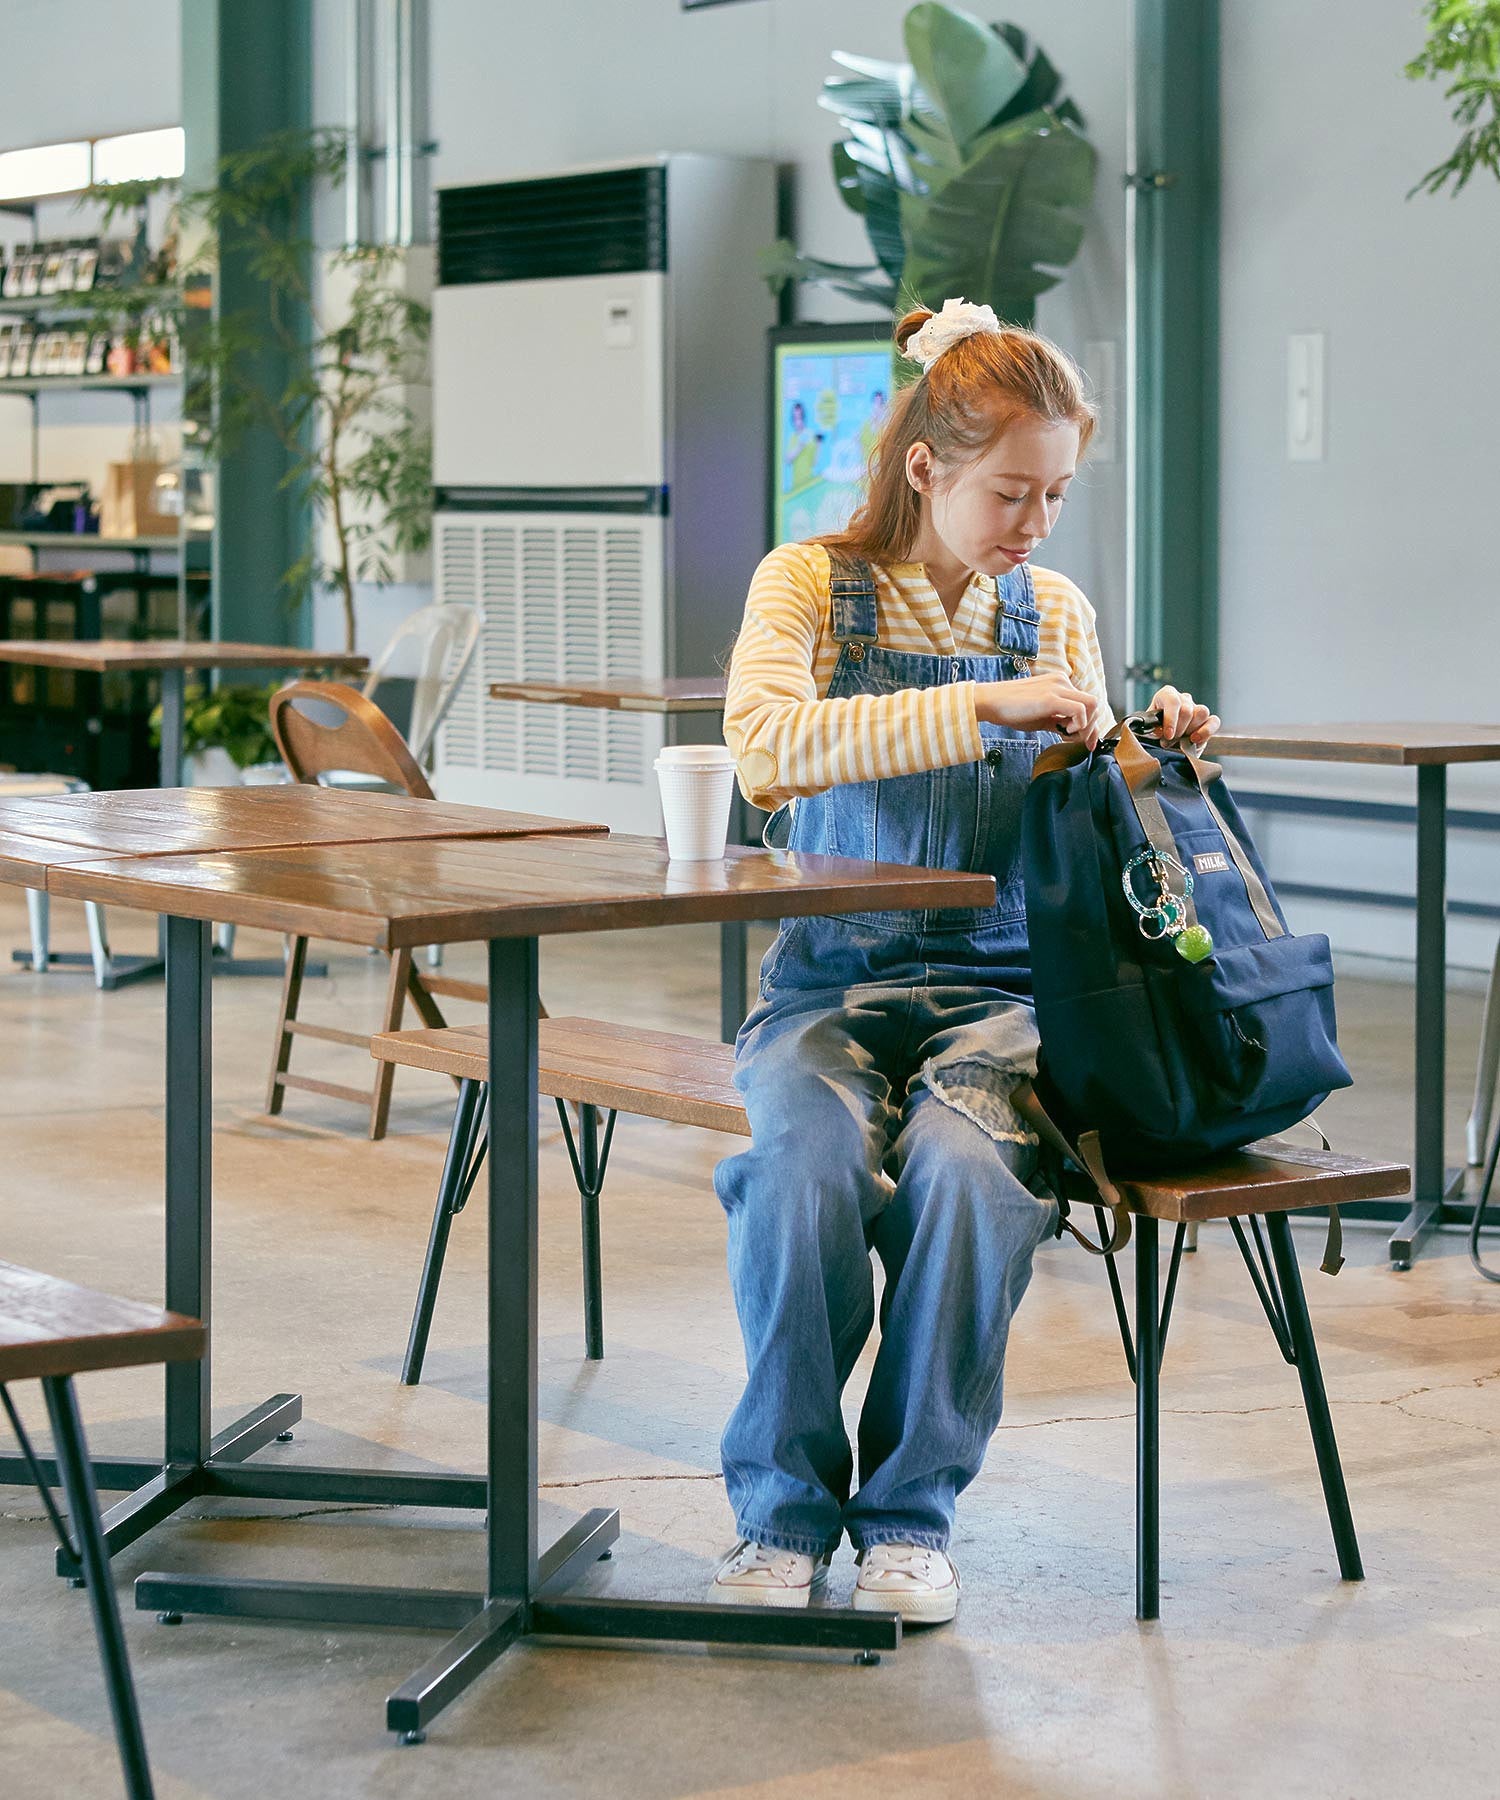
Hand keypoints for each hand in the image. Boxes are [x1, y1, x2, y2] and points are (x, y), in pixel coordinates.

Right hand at [976, 672, 1102, 748]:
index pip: (1087, 703)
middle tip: (1081, 743)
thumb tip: (1074, 734)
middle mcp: (1062, 682)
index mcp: (1060, 684)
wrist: (991, 702)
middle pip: (1094, 704)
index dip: (1092, 725)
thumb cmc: (1011, 709)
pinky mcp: (1052, 698)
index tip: (1088, 743)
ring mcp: (1058, 688)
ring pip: (1092, 706)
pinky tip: (1063, 731)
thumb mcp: (1041, 716)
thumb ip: (1059, 722)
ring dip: (1086, 726)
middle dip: (1092, 728)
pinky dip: (1078, 725)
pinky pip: (1079, 711)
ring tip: (1068, 735)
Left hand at [1148, 686, 1219, 750]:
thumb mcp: (1149, 729)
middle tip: (1168, 742)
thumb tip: (1160, 731)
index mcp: (1167, 695)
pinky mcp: (1208, 720)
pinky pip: (1214, 721)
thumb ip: (1153, 729)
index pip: (1172, 701)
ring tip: (1180, 742)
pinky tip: (1195, 740)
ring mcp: (1197, 708)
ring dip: (1191, 731)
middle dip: (1178, 731)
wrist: (1163, 741)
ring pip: (1202, 713)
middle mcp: (1183, 698)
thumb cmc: (1154, 733)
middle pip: (1187, 710)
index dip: (1171, 719)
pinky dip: (1206, 732)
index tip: (1168, 735)